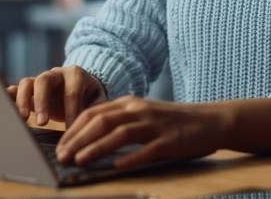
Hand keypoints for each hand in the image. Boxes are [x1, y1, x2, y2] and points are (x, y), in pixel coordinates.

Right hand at [6, 66, 106, 126]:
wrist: (83, 87)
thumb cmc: (91, 97)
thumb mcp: (99, 102)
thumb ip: (95, 111)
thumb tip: (90, 129)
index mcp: (76, 75)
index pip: (72, 92)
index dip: (71, 111)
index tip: (70, 131)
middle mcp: (56, 74)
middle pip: (44, 80)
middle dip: (42, 102)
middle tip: (42, 123)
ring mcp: (41, 80)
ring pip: (28, 83)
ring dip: (23, 100)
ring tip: (22, 119)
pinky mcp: (30, 89)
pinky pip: (17, 88)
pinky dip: (11, 96)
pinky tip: (5, 107)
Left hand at [55, 97, 227, 168]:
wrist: (210, 120)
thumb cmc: (171, 122)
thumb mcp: (142, 115)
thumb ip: (119, 122)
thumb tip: (87, 139)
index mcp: (129, 103)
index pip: (93, 113)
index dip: (74, 129)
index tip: (59, 145)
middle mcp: (139, 110)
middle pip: (102, 122)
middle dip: (78, 140)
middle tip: (61, 156)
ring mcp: (155, 125)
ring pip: (120, 134)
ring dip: (97, 148)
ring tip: (80, 161)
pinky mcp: (170, 141)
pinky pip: (147, 149)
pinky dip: (131, 158)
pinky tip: (117, 167)